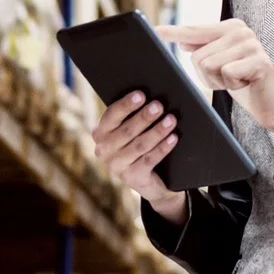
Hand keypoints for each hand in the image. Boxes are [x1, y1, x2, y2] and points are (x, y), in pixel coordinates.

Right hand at [91, 91, 186, 221]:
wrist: (146, 178)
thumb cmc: (137, 142)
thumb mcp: (130, 130)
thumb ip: (132, 115)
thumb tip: (151, 97)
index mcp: (100, 133)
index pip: (111, 116)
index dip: (126, 105)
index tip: (141, 95)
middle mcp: (104, 150)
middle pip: (127, 131)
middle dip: (144, 117)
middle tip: (159, 105)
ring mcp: (117, 166)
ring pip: (140, 145)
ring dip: (157, 131)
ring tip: (171, 120)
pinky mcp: (132, 178)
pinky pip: (149, 160)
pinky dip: (163, 148)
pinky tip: (173, 138)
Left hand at [156, 20, 273, 145]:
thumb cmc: (246, 84)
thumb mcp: (221, 64)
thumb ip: (205, 49)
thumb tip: (181, 40)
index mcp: (230, 28)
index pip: (195, 30)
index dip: (174, 32)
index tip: (155, 31)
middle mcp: (241, 31)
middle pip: (197, 56)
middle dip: (207, 75)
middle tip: (228, 79)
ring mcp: (250, 44)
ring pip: (208, 65)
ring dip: (218, 82)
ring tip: (237, 81)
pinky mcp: (258, 61)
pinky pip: (225, 74)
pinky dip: (231, 86)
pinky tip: (244, 85)